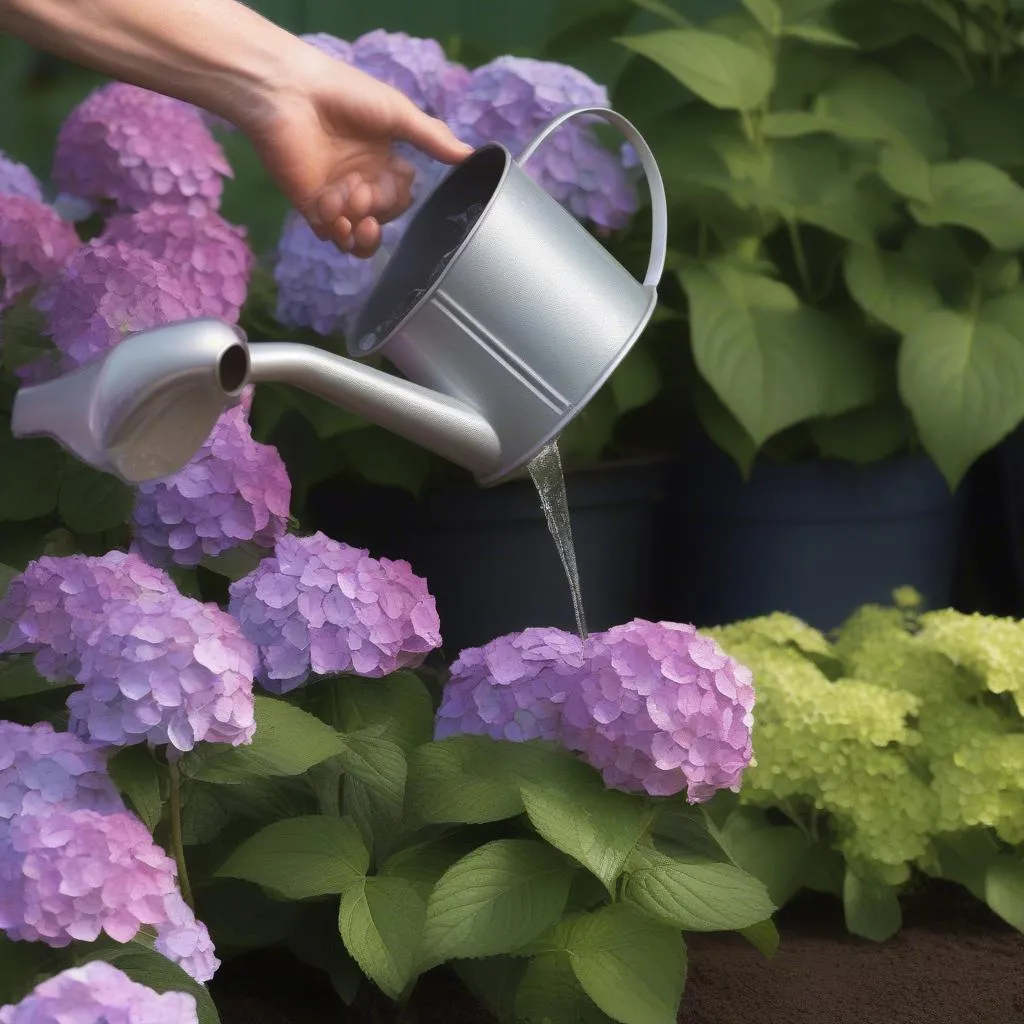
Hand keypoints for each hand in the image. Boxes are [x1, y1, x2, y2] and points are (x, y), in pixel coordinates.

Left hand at [241, 51, 471, 257]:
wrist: (290, 93)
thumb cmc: (345, 94)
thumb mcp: (398, 113)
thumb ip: (433, 139)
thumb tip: (473, 155)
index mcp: (381, 160)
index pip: (402, 197)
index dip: (401, 194)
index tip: (396, 173)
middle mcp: (360, 181)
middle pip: (384, 218)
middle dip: (380, 208)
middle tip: (365, 188)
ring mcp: (335, 196)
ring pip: (359, 237)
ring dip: (362, 231)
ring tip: (354, 213)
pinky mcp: (310, 205)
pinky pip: (331, 235)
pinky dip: (337, 228)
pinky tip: (331, 205)